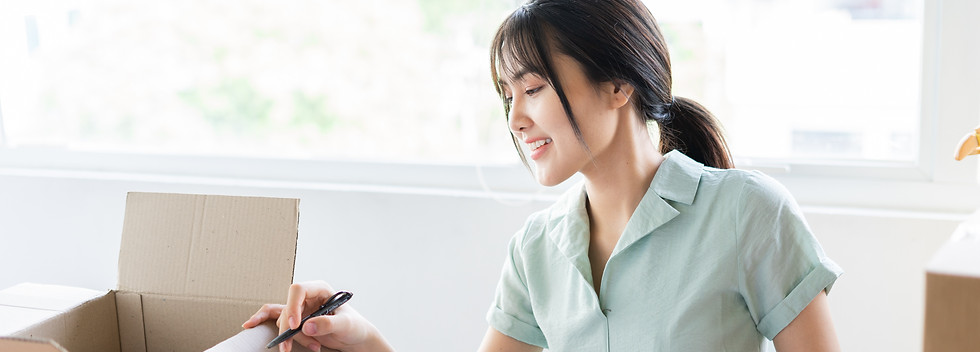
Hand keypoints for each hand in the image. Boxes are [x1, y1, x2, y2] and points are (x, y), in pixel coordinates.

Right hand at [242, 281, 393, 351]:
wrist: (356, 338)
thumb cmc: (355, 327)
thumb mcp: (346, 325)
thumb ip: (328, 324)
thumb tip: (307, 326)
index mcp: (320, 289)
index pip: (298, 290)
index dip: (293, 306)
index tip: (294, 326)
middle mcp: (308, 297)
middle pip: (288, 308)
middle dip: (288, 329)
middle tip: (288, 346)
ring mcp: (301, 309)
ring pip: (284, 320)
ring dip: (292, 337)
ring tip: (313, 347)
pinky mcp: (298, 321)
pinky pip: (277, 320)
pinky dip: (266, 323)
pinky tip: (250, 324)